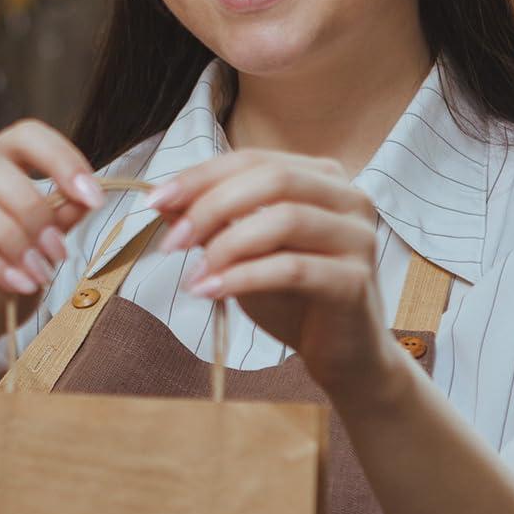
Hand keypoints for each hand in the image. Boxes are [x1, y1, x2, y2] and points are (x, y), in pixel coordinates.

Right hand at [0, 120, 103, 383]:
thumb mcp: (36, 256)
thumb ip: (56, 224)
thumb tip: (85, 197)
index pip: (21, 137)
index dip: (59, 158)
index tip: (93, 197)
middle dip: (32, 208)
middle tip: (58, 252)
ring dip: (10, 236)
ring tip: (38, 273)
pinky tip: (17, 285)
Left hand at [149, 151, 396, 401]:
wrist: (342, 353)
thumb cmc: (294, 297)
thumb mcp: (244, 252)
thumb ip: (213, 222)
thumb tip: (162, 201)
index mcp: (323, 177)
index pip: (254, 160)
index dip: (200, 176)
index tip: (155, 202)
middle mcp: (349, 198)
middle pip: (273, 178)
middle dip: (211, 206)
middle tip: (171, 242)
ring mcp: (358, 237)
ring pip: (286, 219)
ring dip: (227, 245)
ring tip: (194, 274)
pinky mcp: (355, 280)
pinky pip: (293, 268)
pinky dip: (244, 278)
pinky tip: (211, 292)